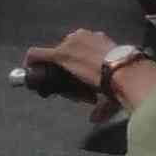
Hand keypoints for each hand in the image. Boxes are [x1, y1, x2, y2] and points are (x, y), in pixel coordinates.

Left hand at [23, 27, 149, 117]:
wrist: (125, 72)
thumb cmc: (127, 76)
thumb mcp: (117, 83)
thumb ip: (104, 102)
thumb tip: (94, 119)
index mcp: (101, 41)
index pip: (82, 50)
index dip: (78, 64)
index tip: (78, 77)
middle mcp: (85, 37)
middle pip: (68, 51)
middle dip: (66, 66)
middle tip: (69, 83)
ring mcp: (71, 44)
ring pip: (55, 55)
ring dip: (54, 67)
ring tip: (53, 82)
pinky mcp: (60, 54)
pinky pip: (39, 54)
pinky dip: (32, 61)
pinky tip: (29, 69)